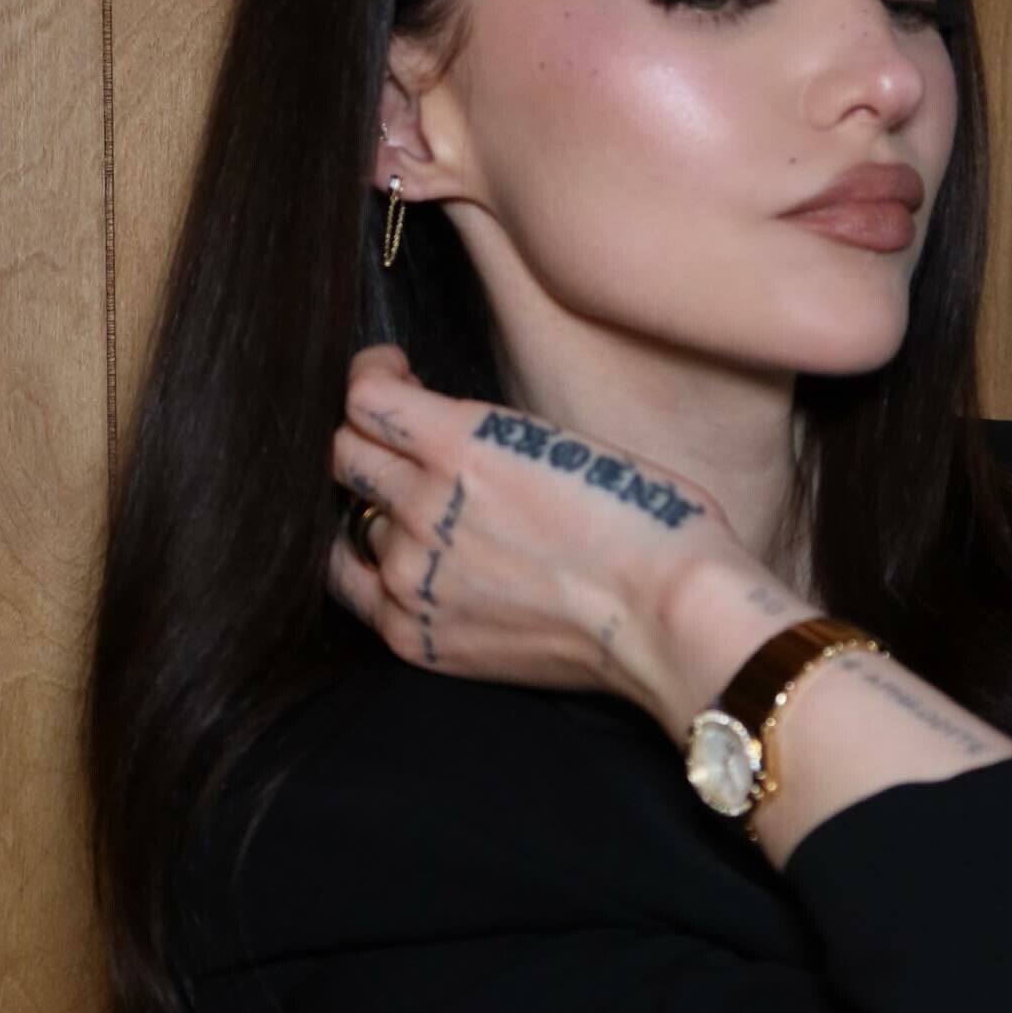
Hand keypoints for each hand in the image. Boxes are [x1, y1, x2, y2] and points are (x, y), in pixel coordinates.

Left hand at [327, 344, 750, 706]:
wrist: (666, 618)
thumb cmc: (647, 524)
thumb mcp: (562, 441)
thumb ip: (485, 438)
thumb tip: (443, 443)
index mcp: (463, 444)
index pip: (364, 398)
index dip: (372, 378)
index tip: (390, 377)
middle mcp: (423, 506)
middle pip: (345, 457)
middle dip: (371, 440)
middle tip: (403, 445)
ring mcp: (414, 576)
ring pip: (354, 522)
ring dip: (382, 509)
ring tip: (426, 515)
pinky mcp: (417, 635)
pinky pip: (356, 589)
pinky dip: (372, 569)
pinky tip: (408, 565)